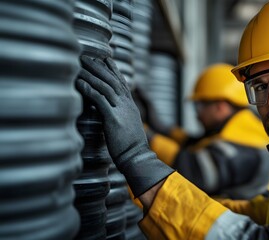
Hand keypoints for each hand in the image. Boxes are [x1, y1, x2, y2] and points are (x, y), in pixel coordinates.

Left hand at [76, 55, 173, 196]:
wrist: (137, 156)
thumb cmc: (131, 146)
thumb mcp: (128, 126)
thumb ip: (121, 115)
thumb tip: (112, 112)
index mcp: (131, 106)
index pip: (122, 82)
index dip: (113, 69)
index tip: (105, 58)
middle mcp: (127, 104)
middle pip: (112, 80)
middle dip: (99, 67)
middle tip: (87, 56)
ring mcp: (121, 110)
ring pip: (105, 86)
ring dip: (91, 74)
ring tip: (79, 66)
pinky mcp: (113, 119)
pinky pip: (100, 100)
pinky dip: (89, 90)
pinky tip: (80, 84)